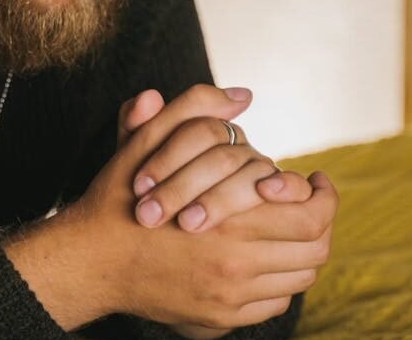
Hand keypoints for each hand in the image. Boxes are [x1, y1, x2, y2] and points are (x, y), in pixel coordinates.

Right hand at [67, 84, 336, 328]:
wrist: (88, 260)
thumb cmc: (117, 198)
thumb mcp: (147, 143)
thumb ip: (193, 110)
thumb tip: (242, 94)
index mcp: (229, 223)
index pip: (312, 215)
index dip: (323, 194)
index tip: (315, 179)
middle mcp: (236, 268)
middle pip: (314, 249)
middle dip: (320, 220)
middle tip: (309, 201)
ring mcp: (230, 299)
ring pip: (299, 278)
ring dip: (301, 250)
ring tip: (286, 226)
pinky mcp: (219, 319)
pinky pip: (274, 301)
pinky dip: (278, 279)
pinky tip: (262, 255)